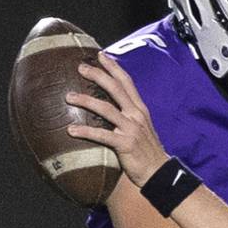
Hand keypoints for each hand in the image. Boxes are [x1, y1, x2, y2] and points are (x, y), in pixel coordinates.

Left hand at [66, 52, 169, 187]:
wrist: (159, 173)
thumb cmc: (147, 152)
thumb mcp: (141, 129)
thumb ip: (128, 117)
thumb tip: (110, 110)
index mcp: (140, 110)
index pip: (127, 83)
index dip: (114, 67)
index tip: (101, 55)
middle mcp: (136, 115)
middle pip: (116, 89)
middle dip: (98, 75)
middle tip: (81, 67)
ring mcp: (131, 129)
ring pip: (106, 109)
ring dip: (86, 100)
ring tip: (68, 96)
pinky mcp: (125, 144)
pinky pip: (102, 135)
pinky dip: (86, 132)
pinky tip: (71, 130)